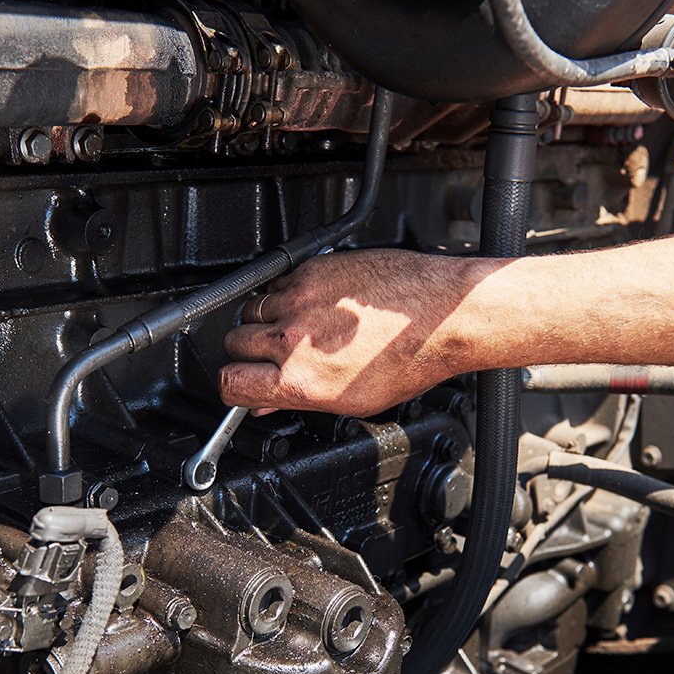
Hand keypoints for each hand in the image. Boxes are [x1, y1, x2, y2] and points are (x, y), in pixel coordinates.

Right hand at [219, 249, 480, 416]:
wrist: (441, 313)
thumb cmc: (409, 357)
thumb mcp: (354, 400)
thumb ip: (299, 400)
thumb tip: (266, 403)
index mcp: (300, 380)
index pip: (231, 382)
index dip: (234, 384)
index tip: (242, 380)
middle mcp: (293, 339)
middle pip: (234, 341)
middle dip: (248, 349)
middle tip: (274, 352)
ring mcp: (300, 300)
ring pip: (252, 308)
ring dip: (266, 318)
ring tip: (301, 325)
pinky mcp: (312, 270)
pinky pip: (278, 281)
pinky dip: (289, 292)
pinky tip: (318, 303)